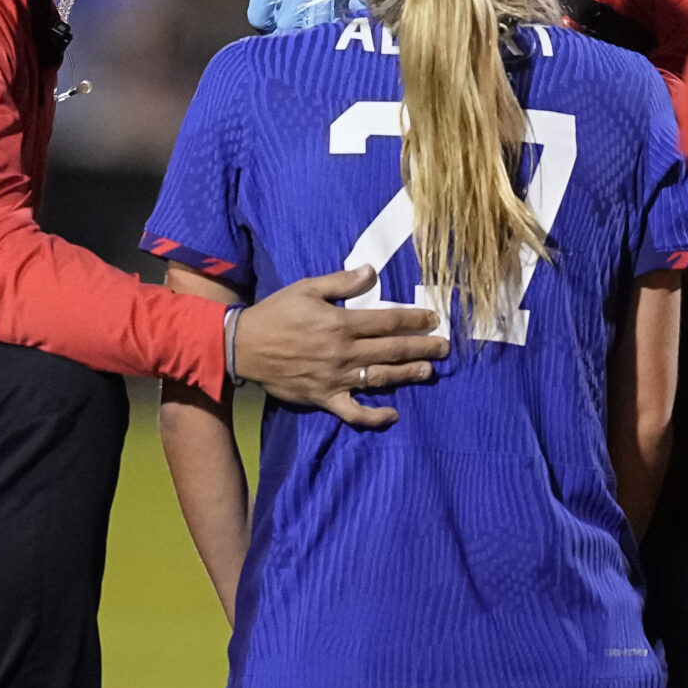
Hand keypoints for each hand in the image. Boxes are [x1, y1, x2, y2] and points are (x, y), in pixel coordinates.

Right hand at [234, 266, 447, 431]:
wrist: (243, 346)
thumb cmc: (276, 313)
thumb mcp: (306, 288)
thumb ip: (341, 282)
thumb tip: (371, 271)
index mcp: (340, 323)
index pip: (387, 320)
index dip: (414, 319)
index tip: (433, 319)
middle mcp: (343, 352)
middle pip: (391, 349)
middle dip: (422, 347)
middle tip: (444, 346)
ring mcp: (335, 377)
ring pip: (380, 377)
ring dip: (407, 374)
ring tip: (428, 371)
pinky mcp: (325, 397)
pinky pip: (354, 412)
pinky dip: (374, 416)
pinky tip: (392, 413)